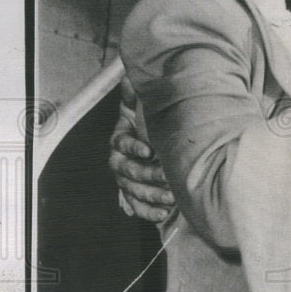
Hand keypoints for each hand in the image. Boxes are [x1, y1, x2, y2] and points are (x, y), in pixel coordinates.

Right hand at [108, 76, 174, 222]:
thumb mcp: (144, 105)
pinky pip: (137, 206)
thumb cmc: (150, 121)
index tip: (149, 150)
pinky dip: (149, 212)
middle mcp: (119, 160)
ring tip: (171, 199)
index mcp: (120, 138)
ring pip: (133, 190)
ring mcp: (126, 180)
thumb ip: (136, 94)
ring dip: (151, 195)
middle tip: (168, 178)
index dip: (133, 146)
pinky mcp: (135, 194)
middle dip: (148, 175)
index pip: (120, 143)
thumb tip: (129, 77)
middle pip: (128, 170)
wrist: (155, 138)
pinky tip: (164, 214)